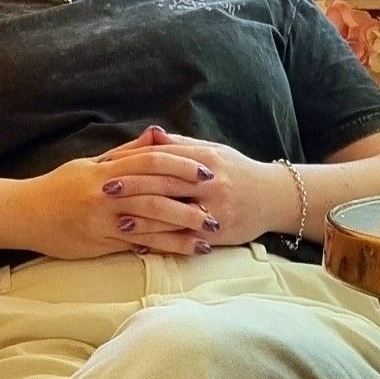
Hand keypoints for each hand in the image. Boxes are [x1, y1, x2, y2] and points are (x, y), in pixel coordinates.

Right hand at [25, 126, 225, 260]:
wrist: (25, 213)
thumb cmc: (59, 187)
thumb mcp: (90, 164)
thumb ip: (126, 152)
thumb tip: (157, 135)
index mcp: (106, 168)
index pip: (151, 161)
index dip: (182, 164)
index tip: (207, 170)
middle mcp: (106, 190)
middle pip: (156, 189)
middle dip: (190, 196)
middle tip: (218, 203)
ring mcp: (103, 217)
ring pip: (150, 218)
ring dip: (183, 225)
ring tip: (209, 231)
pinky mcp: (100, 241)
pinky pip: (137, 243)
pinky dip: (163, 245)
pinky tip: (183, 249)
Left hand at [96, 126, 295, 250]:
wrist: (274, 197)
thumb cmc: (237, 172)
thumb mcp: (213, 151)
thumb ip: (181, 145)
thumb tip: (150, 134)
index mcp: (206, 158)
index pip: (165, 156)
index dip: (135, 159)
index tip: (109, 162)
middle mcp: (211, 182)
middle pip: (165, 183)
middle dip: (134, 186)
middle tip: (105, 190)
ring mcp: (216, 209)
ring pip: (174, 214)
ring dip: (144, 218)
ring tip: (118, 220)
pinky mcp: (218, 233)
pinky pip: (185, 238)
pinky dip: (162, 242)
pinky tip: (141, 244)